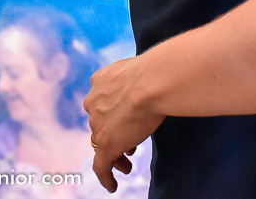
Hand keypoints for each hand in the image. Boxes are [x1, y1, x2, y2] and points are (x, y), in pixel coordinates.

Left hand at [84, 57, 164, 192]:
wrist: (154, 81)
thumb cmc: (158, 71)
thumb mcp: (145, 69)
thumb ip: (142, 78)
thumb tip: (162, 81)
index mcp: (100, 81)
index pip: (103, 102)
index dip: (114, 114)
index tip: (129, 121)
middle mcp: (94, 102)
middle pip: (101, 124)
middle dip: (115, 133)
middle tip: (131, 145)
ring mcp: (98, 125)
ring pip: (101, 144)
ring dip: (113, 155)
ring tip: (126, 166)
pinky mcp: (106, 144)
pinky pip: (101, 166)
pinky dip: (106, 177)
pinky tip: (112, 186)